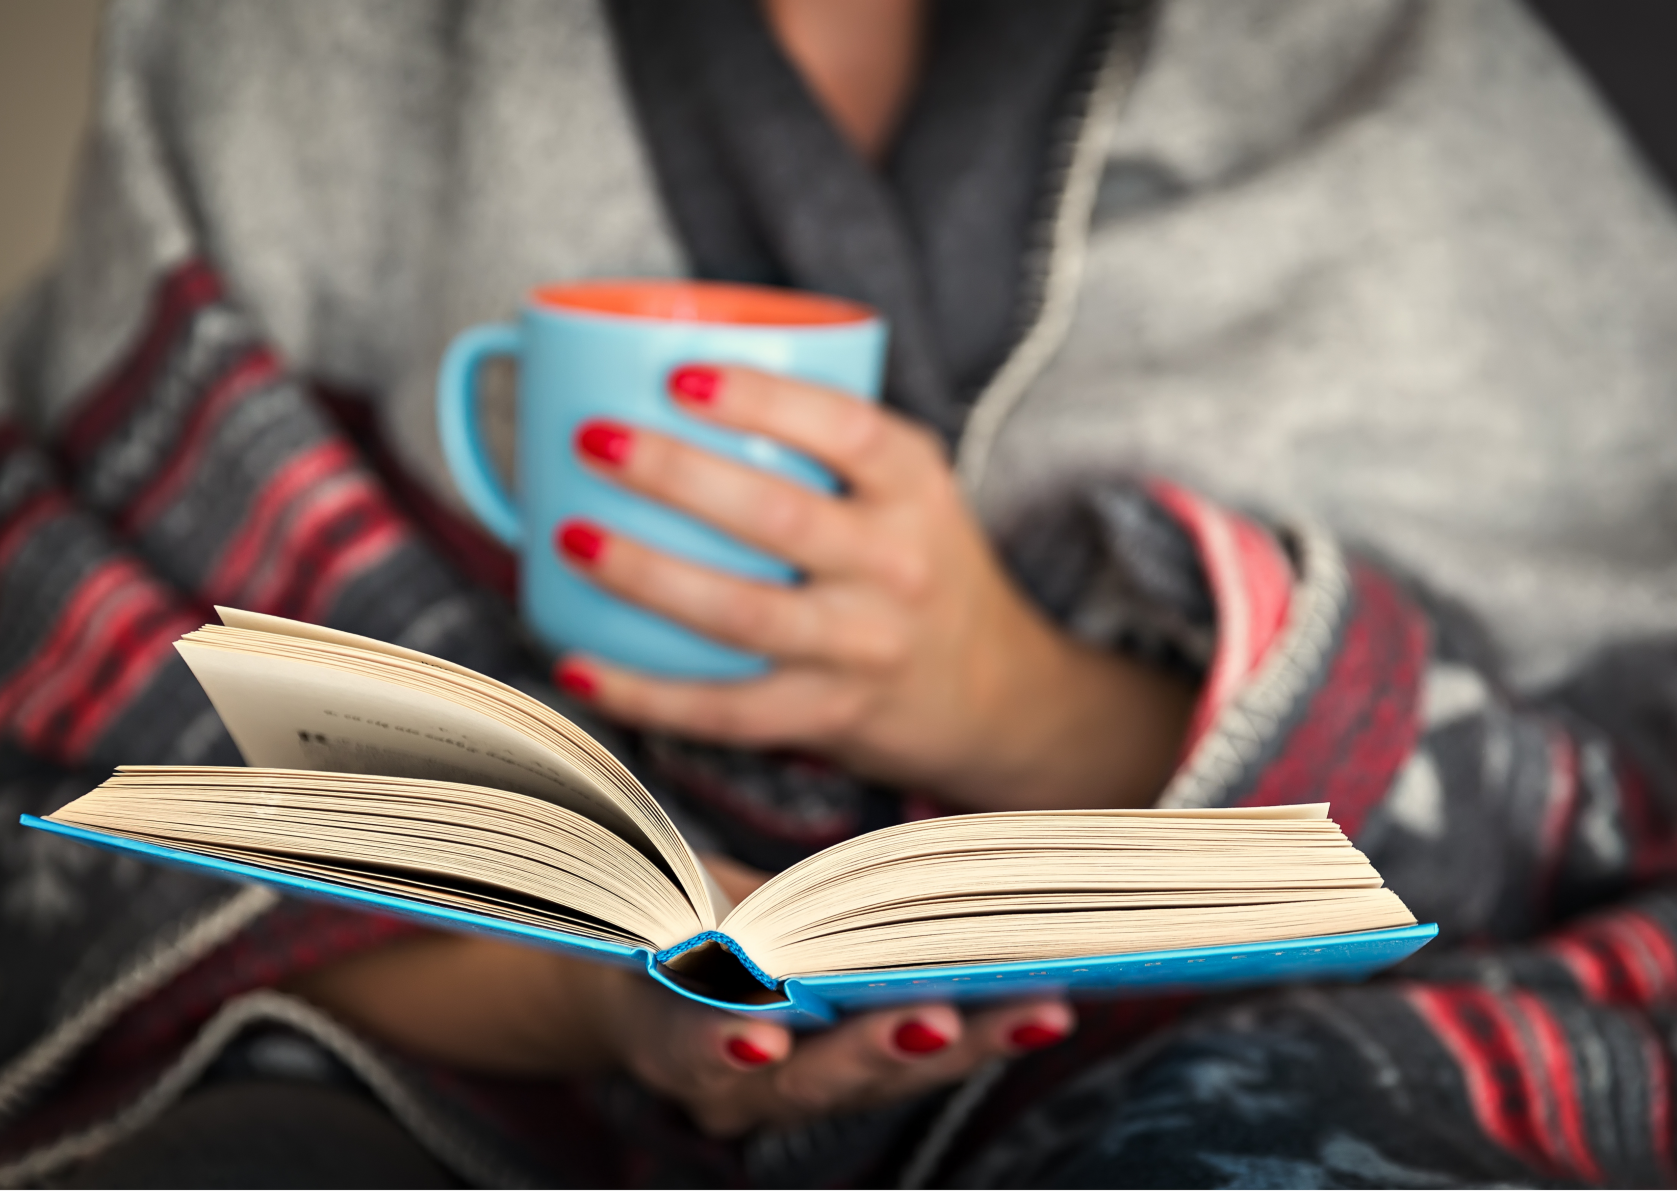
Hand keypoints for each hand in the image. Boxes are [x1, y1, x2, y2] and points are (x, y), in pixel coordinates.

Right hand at [291, 854, 1073, 1138]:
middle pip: (805, 1081)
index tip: (760, 1018)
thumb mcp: (614, 887)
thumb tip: (472, 768)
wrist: (629, 971)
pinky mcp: (842, 1058)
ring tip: (1032, 1006)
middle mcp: (727, 1072)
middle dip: (873, 1050)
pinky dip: (972, 1029)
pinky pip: (908, 1054)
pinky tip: (1040, 996)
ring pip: (876, 1078)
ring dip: (953, 1044)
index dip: (718, 1035)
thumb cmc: (621, 910)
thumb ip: (607, 851)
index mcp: (654, 1029)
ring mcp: (791, 1079)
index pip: (682, 1043)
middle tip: (938, 1017)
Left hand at [555, 364, 1193, 809]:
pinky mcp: (829, 714)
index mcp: (915, 487)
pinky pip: (725, 708)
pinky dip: (644, 691)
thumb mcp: (907, 487)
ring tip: (569, 536)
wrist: (993, 690)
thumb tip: (661, 373)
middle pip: (778, 516)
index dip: (761, 400)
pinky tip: (579, 665)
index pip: (846, 430)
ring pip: (742, 613)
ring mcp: (863, 646)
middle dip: (674, 474)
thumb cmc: (918, 564)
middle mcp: (897, 564)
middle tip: (592, 439)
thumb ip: (824, 440)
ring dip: (645, 574)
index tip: (679, 375)